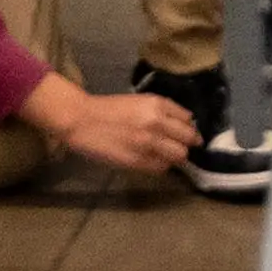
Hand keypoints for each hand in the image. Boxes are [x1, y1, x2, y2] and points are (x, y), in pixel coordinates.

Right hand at [21, 70, 194, 177]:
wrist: (83, 121)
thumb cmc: (111, 110)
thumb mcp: (140, 102)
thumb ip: (162, 112)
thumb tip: (183, 125)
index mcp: (157, 104)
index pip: (188, 119)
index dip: (189, 128)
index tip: (186, 134)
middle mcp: (157, 122)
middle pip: (189, 138)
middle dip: (187, 143)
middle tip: (181, 147)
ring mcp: (149, 143)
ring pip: (179, 156)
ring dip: (175, 157)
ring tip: (165, 156)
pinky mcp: (138, 161)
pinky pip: (161, 168)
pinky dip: (161, 166)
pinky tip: (152, 161)